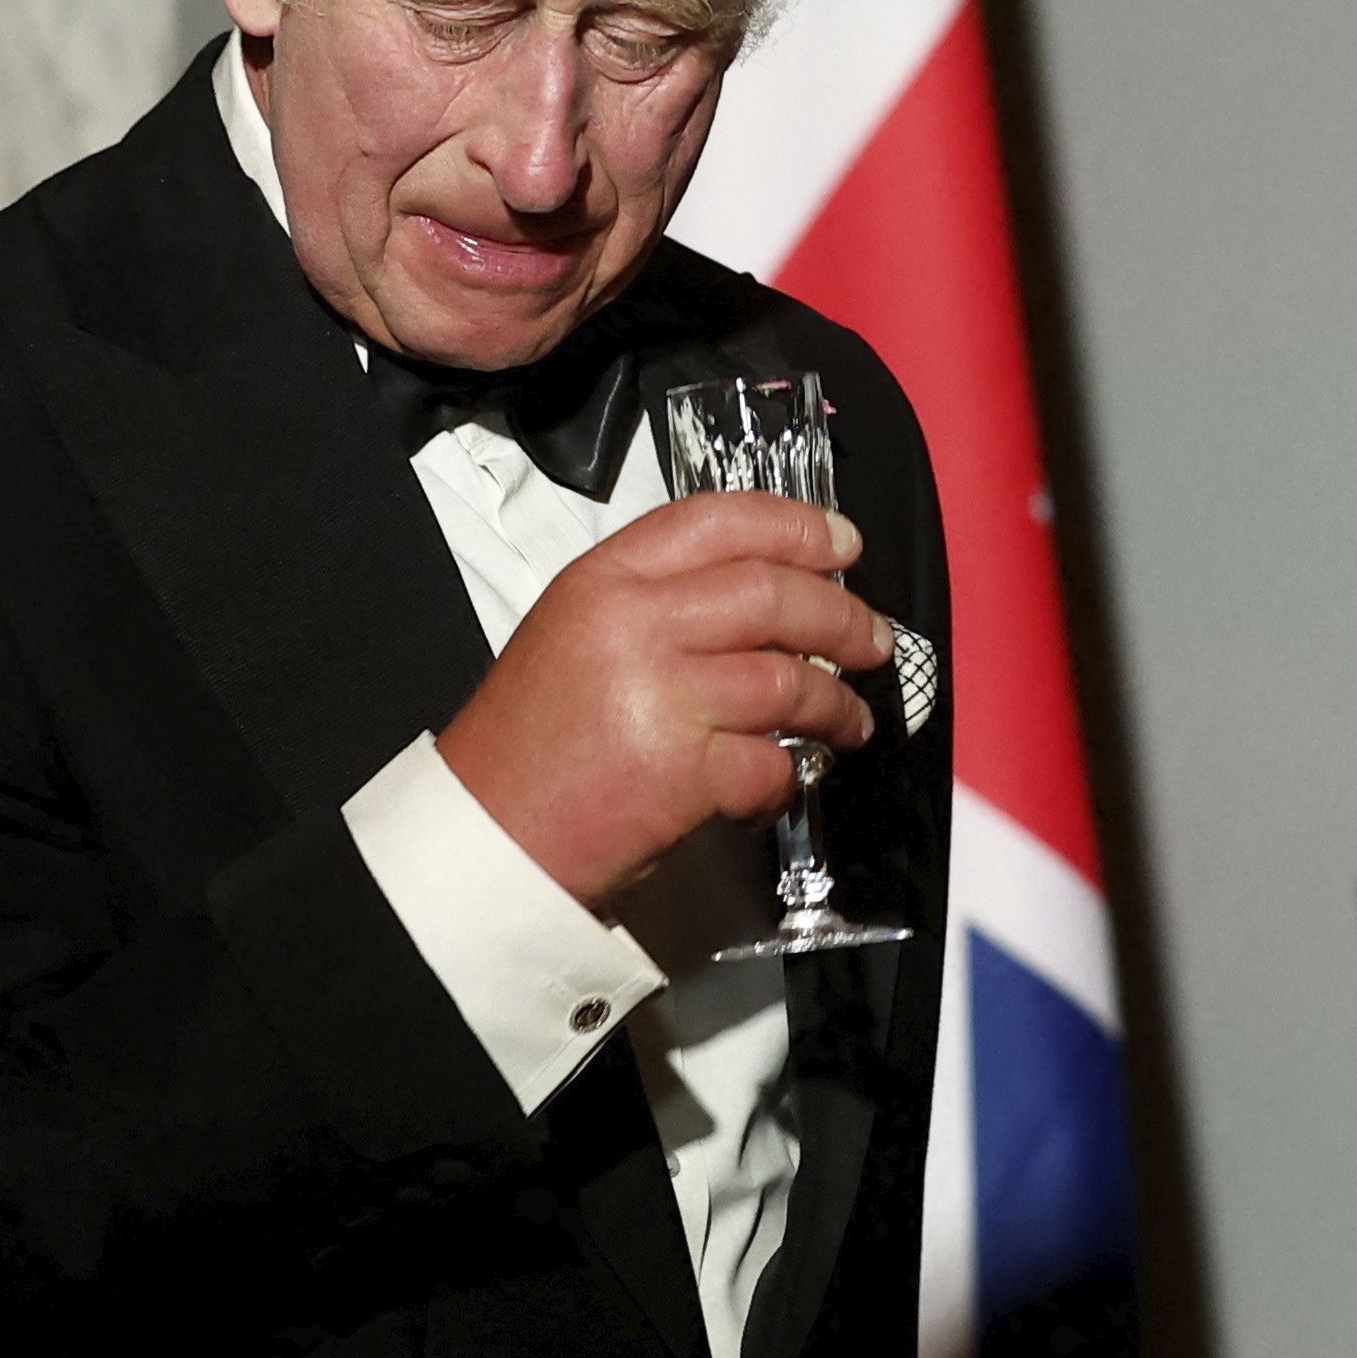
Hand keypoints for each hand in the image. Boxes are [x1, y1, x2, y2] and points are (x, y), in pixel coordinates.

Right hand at [434, 489, 886, 908]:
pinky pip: (771, 762)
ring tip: (848, 721)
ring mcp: (657, 695)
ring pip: (788, 679)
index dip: (795, 526)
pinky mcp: (680, 770)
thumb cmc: (528, 748)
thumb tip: (768, 598)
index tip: (842, 543)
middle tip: (871, 639)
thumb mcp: (574, 636)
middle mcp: (631, 625)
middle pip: (772, 593)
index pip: (717, 520)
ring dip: (834, 704)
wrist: (485, 837)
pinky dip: (787, 778)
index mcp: (602, 581)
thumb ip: (658, 605)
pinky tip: (776, 785)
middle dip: (842, 618)